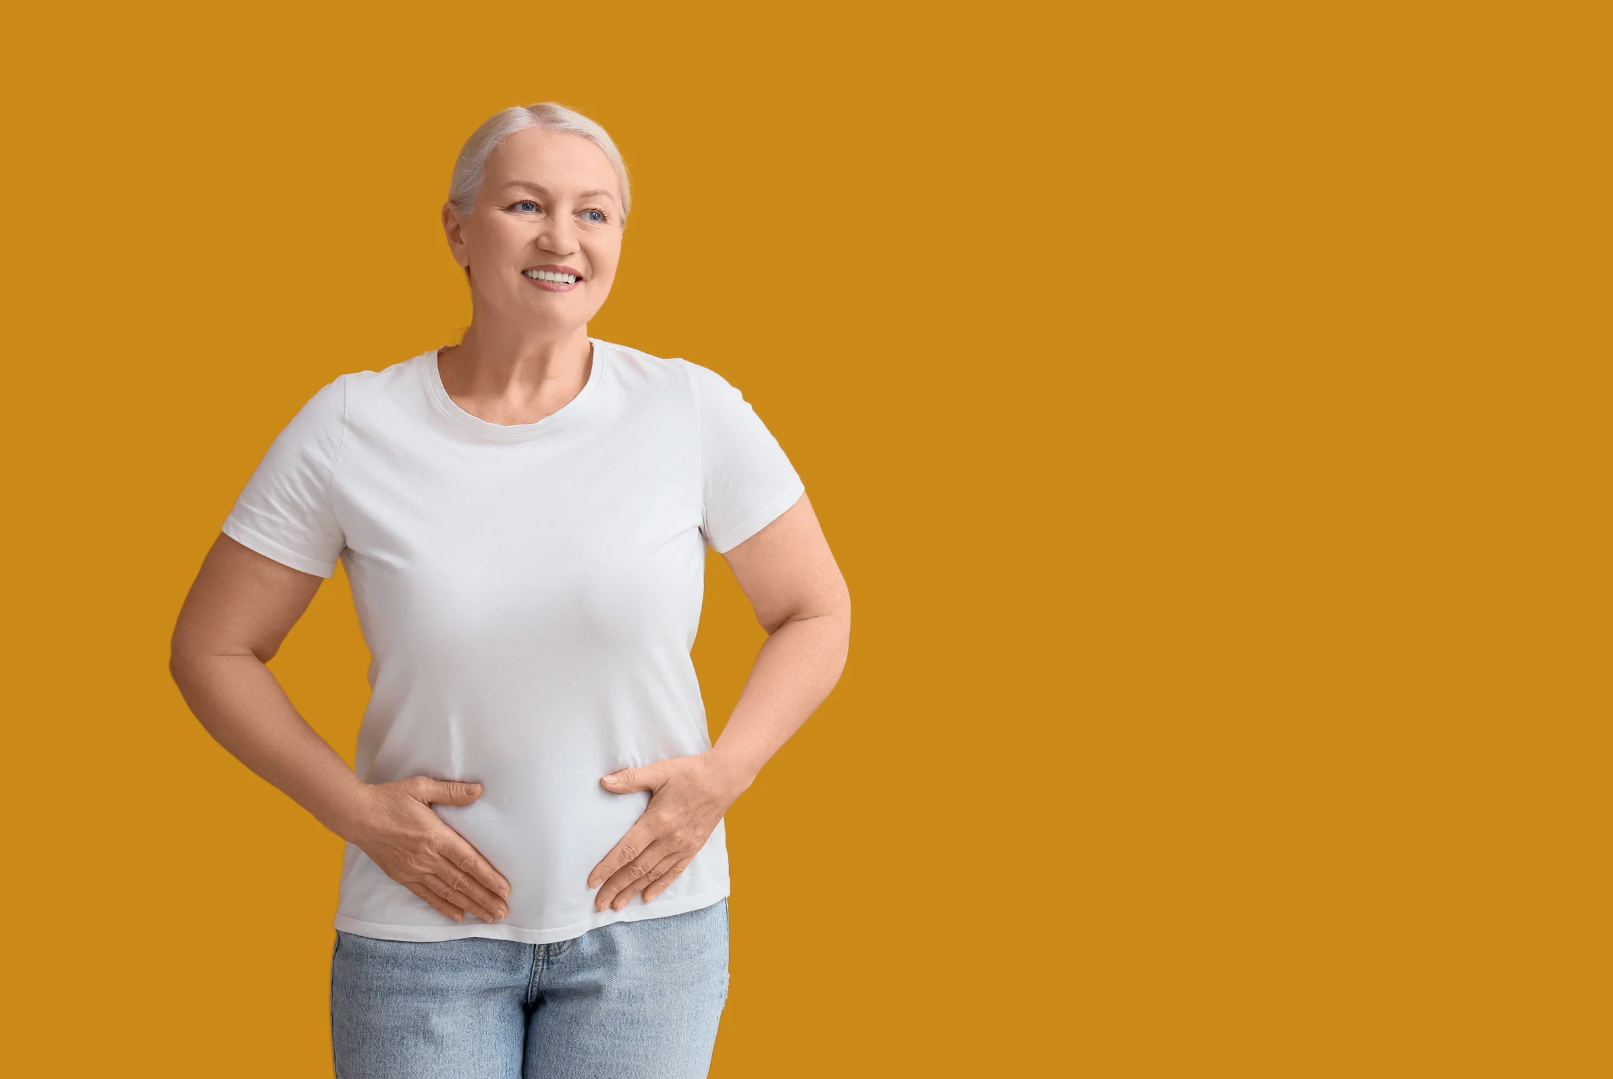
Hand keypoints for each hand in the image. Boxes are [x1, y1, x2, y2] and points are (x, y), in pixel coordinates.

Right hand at [342, 777, 511, 923]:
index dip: (488, 877)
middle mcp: (426, 857)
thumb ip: (451, 791)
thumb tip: (479, 790)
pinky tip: (458, 916)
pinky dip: (443, 907)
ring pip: (447, 892)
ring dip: (470, 906)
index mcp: (435, 836)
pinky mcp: (402, 876)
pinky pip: (427, 895)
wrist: (356, 815)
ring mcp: (414, 869)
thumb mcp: (421, 787)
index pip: (468, 861)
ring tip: (488, 917)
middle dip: (485, 898)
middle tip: (503, 912)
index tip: (505, 889)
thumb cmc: (390, 798)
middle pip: (461, 882)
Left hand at [588, 751, 749, 910]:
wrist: (724, 779)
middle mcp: (670, 839)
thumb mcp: (659, 771)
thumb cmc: (690, 773)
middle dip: (615, 888)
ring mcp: (682, 846)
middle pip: (637, 869)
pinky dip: (659, 886)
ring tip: (616, 905)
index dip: (608, 868)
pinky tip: (646, 898)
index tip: (592, 883)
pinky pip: (674, 872)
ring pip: (653, 874)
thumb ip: (631, 779)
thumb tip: (603, 781)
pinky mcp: (693, 848)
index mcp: (657, 821)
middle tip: (599, 904)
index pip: (627, 850)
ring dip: (633, 891)